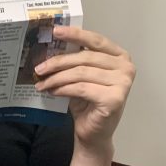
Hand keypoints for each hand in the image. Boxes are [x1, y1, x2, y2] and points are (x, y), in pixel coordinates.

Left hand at [34, 26, 134, 150]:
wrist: (93, 133)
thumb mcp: (81, 76)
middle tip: (39, 68)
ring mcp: (123, 83)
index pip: (96, 40)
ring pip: (80, 73)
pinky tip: (52, 91)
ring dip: (57, 78)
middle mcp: (126, 67)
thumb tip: (51, 43)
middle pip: (85, 57)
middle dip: (58, 62)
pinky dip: (63, 89)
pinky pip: (81, 88)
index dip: (75, 34)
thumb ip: (75, 59)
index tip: (55, 31)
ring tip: (42, 83)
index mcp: (120, 57)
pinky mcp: (114, 99)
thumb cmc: (88, 102)